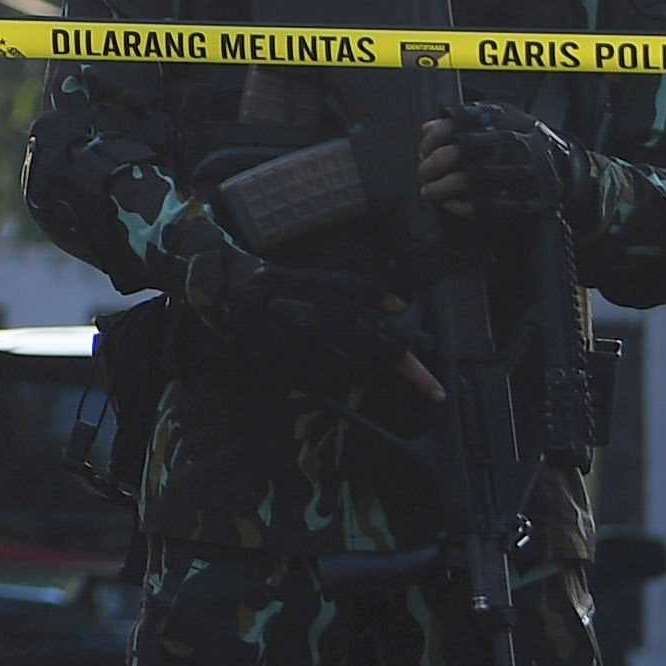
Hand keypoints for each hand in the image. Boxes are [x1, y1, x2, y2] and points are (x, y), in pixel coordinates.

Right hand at [186, 238, 436, 417]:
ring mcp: (303, 358)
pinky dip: (335, 375)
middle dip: (385, 365)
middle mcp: (320, 339)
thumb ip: (362, 288)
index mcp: (332, 311)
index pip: (384, 345)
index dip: (414, 371)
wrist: (228, 296)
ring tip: (350, 350)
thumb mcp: (320, 273)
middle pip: (371, 366)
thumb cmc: (278, 280)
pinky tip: (327, 359)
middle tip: (385, 357)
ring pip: (351, 377)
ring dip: (361, 369)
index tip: (437, 392)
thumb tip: (401, 305)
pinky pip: (326, 384)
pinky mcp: (288, 371)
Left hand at [425, 105, 587, 229]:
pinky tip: (451, 204)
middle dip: (434, 161)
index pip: (461, 120)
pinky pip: (491, 205)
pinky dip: (465, 206)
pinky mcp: (528, 198)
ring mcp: (522, 171)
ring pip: (474, 177)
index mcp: (505, 120)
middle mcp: (514, 143)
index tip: (424, 147)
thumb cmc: (521, 139)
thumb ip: (464, 119)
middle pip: (464, 148)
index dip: (436, 135)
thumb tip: (428, 128)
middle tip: (422, 171)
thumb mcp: (499, 119)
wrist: (564, 164)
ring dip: (443, 186)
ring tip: (429, 191)